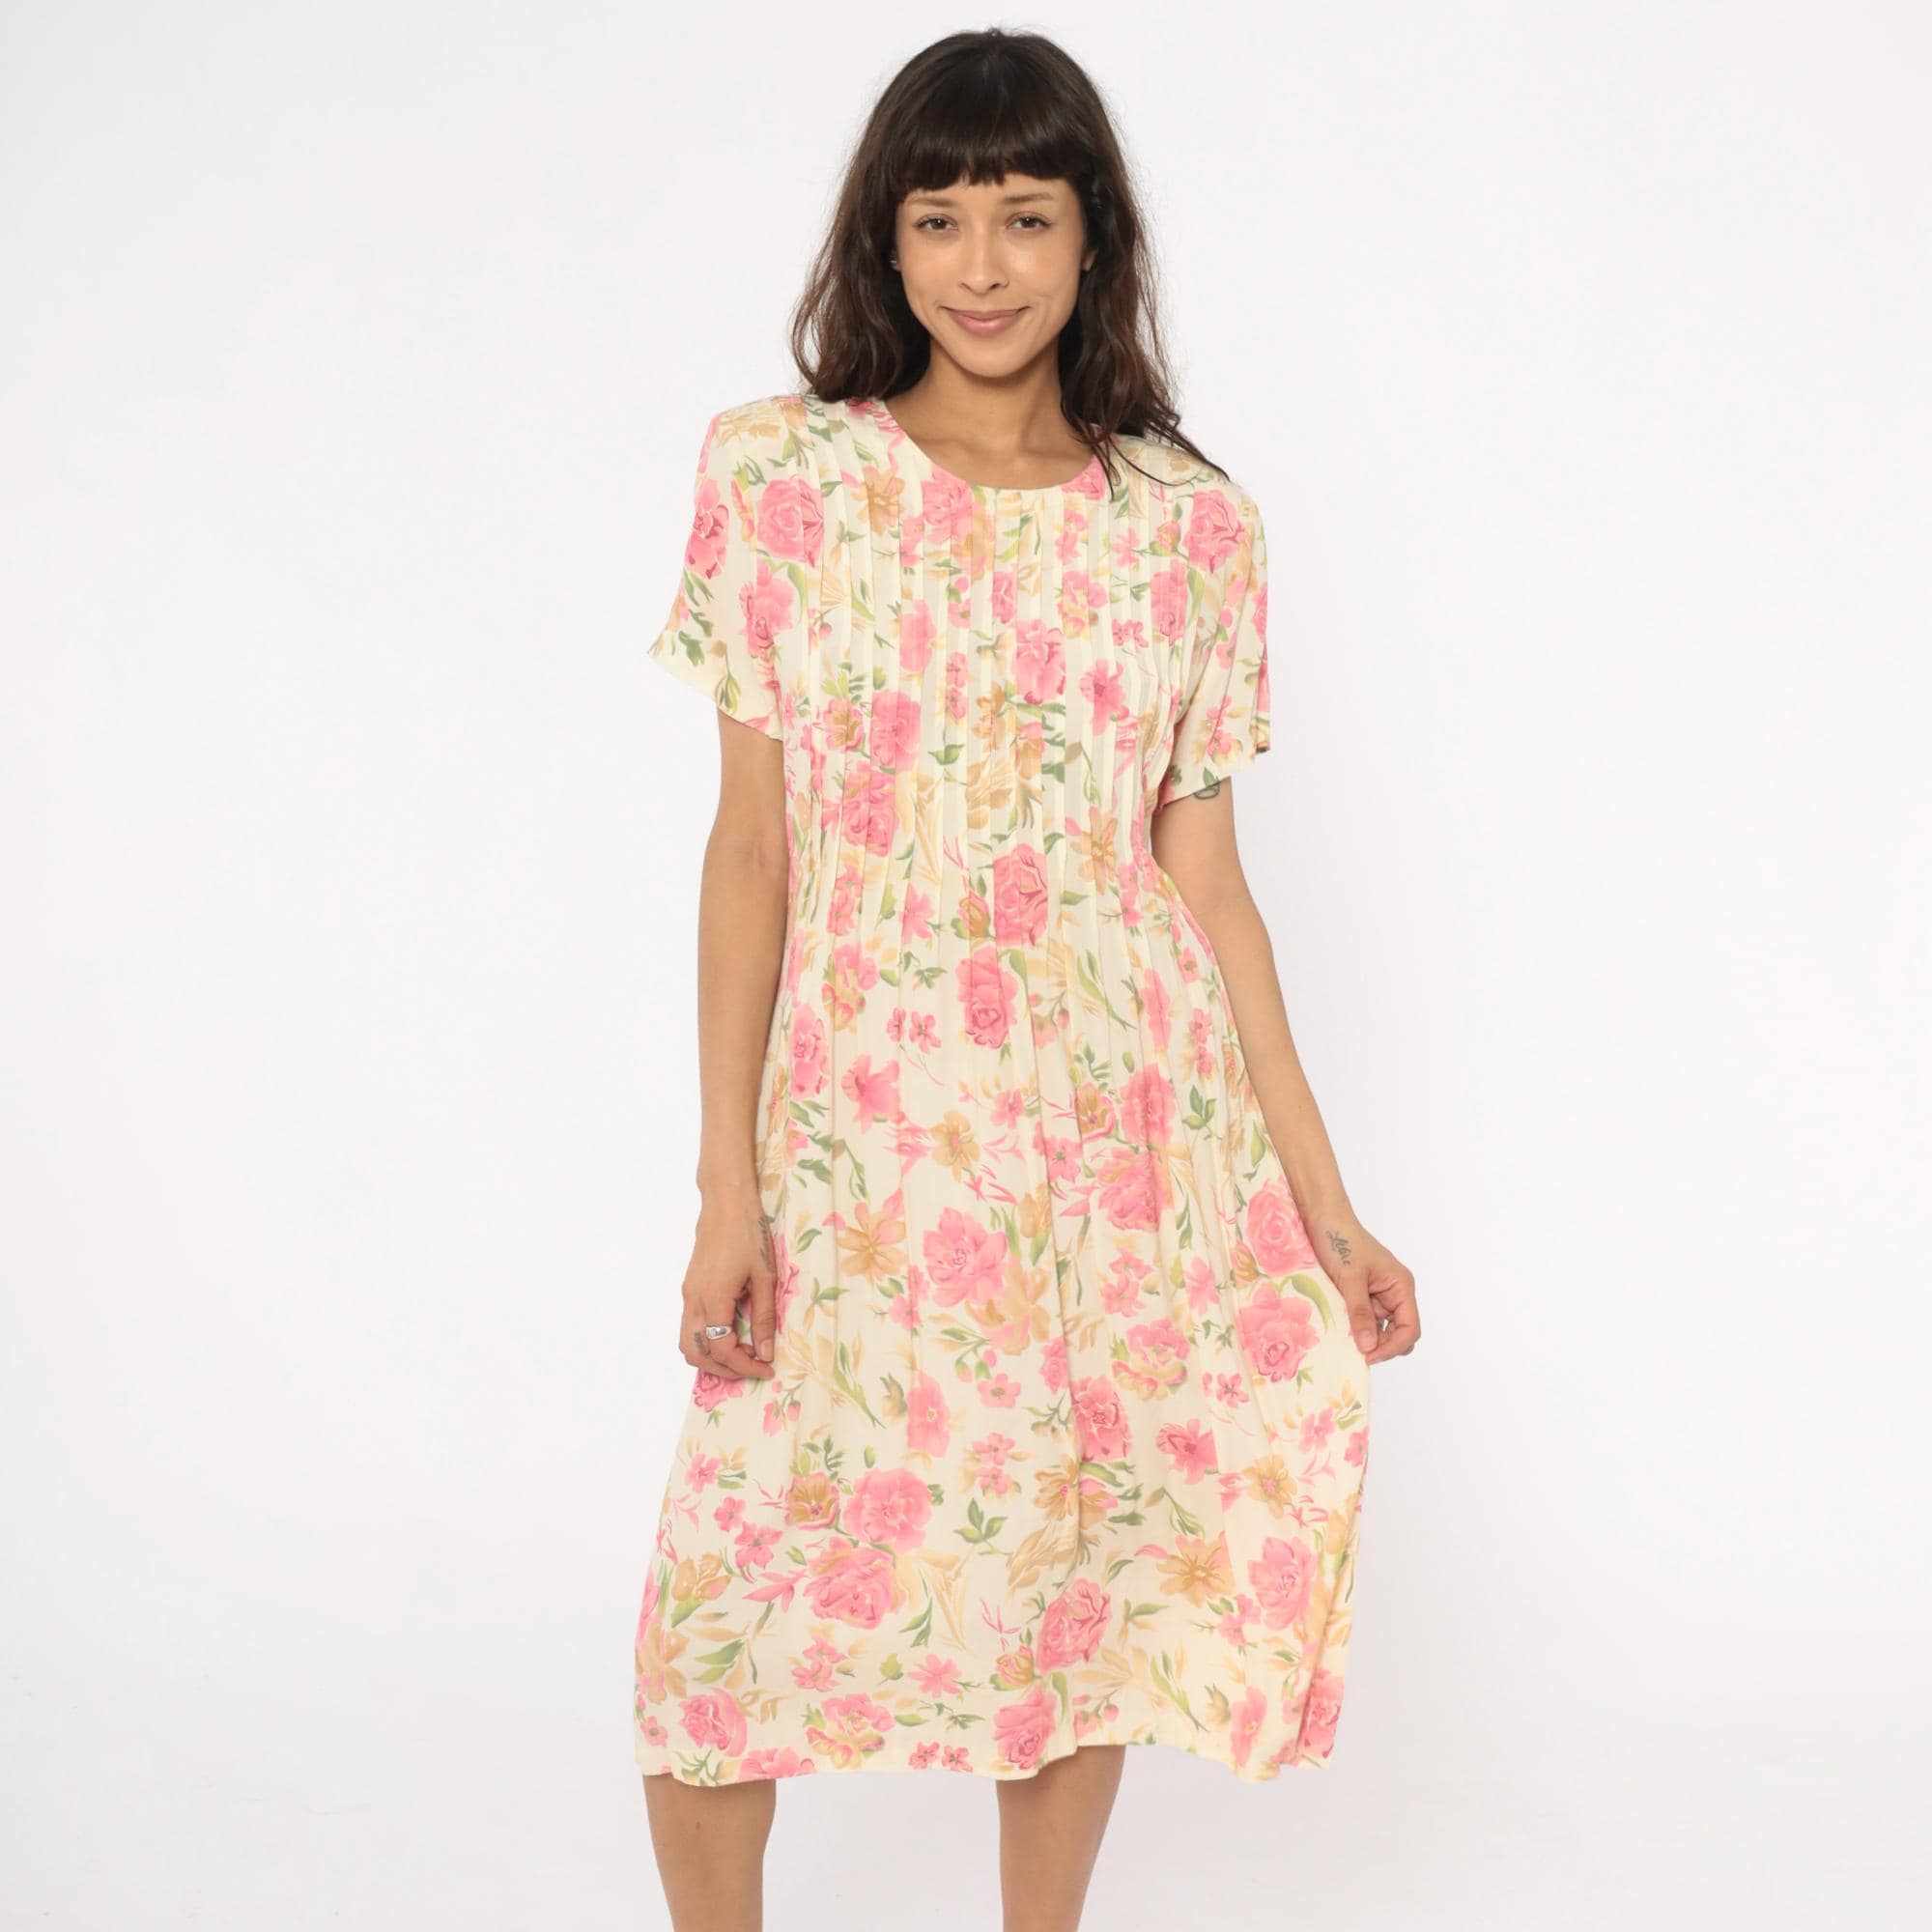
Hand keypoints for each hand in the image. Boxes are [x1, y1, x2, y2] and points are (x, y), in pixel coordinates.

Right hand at [676, 1198, 777, 1379]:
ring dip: (711, 1357)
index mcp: (713, 1298)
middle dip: (724, 1368)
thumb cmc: (748, 1234)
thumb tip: (766, 1352)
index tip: (766, 1368)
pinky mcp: (690, 1288)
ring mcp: (688, 1294)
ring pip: (688, 1342)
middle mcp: (694, 1299)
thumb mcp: (765, 1276)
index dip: (744, 1366)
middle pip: (696, 1353)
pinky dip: (707, 1340)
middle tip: (753, 1365)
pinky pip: (690, 1326)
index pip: (721, 1349)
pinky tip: (732, 1334)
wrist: (725, 1203)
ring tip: (742, 1354)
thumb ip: (764, 1317)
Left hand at [1310, 1213, 1418, 1364]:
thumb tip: (1368, 1346)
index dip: (1393, 1347)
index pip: (1410, 1328)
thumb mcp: (1351, 1279)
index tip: (1368, 1356)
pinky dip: (1354, 1327)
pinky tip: (1340, 1330)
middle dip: (1381, 1345)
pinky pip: (1363, 1319)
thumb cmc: (1341, 1242)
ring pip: (1379, 1329)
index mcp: (1401, 1286)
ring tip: (1344, 1340)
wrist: (1323, 1219)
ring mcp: (1377, 1295)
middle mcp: (1394, 1293)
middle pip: (1398, 1333)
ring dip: (1365, 1337)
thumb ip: (1361, 1312)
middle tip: (1356, 1352)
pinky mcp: (1361, 1295)